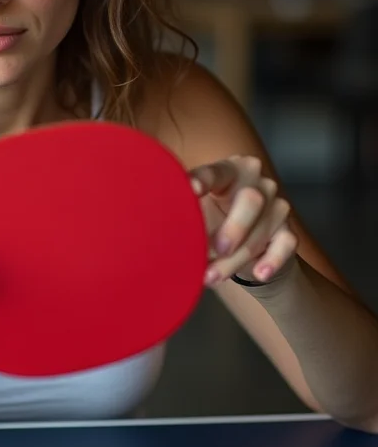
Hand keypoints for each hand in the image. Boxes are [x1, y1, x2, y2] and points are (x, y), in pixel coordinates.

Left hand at [189, 156, 297, 286]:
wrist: (242, 244)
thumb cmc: (211, 218)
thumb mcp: (196, 210)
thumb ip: (183, 208)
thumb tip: (157, 218)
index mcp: (229, 170)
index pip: (216, 171)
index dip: (203, 179)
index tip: (189, 188)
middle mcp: (257, 183)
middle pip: (251, 200)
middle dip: (234, 227)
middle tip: (216, 248)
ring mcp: (277, 205)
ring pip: (262, 230)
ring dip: (236, 258)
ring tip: (211, 276)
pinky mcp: (289, 230)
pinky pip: (287, 244)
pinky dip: (272, 260)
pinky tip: (259, 273)